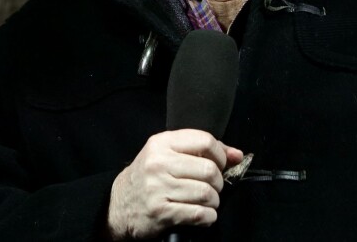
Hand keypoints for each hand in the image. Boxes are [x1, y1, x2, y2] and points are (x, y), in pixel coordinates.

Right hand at [106, 129, 243, 239]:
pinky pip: (198, 213)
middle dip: (219, 181)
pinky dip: (208, 216)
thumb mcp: (169, 153)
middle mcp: (159, 163)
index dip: (221, 154)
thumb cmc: (150, 175)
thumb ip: (203, 150)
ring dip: (215, 200)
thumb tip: (238, 154)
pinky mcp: (161, 212)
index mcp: (163, 142)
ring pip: (206, 193)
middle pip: (209, 169)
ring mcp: (158, 188)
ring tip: (210, 200)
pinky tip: (205, 214)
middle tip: (215, 186)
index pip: (205, 141)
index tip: (222, 163)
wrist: (118, 205)